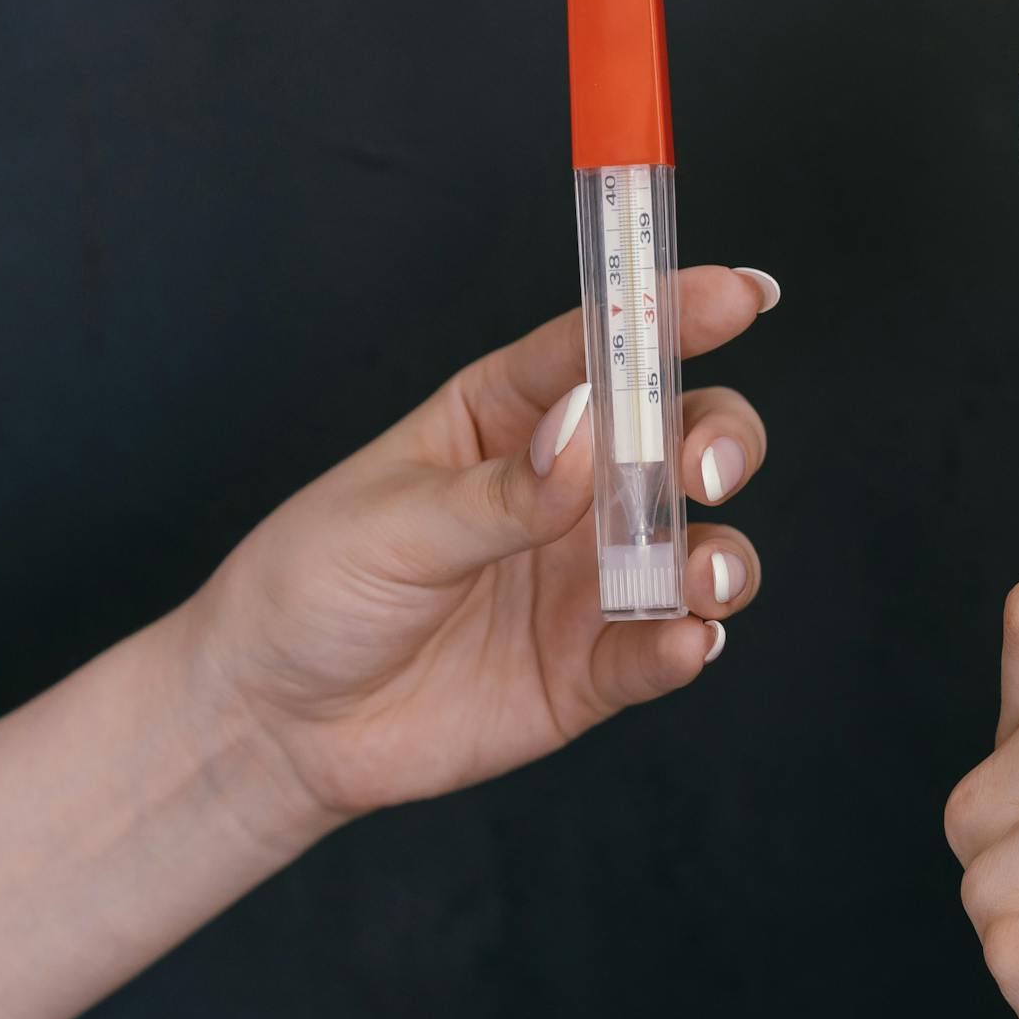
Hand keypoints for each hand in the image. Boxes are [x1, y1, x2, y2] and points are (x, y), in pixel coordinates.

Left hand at [180, 264, 778, 838]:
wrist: (277, 724)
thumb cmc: (313, 589)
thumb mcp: (390, 523)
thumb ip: (501, 488)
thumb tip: (592, 431)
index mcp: (511, 416)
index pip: (603, 347)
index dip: (674, 312)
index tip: (741, 294)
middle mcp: (571, 490)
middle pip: (684, 438)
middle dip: (721, 441)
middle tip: (705, 468)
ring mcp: (590, 579)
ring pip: (701, 545)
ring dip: (722, 554)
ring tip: (699, 578)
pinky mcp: (597, 667)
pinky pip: (665, 649)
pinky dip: (686, 644)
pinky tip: (679, 644)